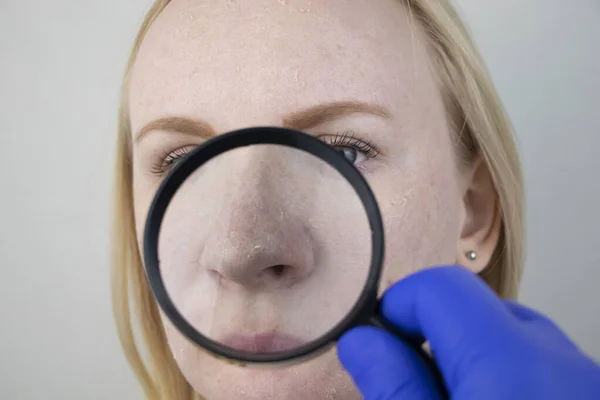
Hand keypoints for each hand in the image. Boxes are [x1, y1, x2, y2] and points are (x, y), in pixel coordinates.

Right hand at [337, 266, 599, 399]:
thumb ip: (396, 386)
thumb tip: (362, 340)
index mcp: (514, 364)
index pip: (441, 286)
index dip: (400, 308)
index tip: (381, 345)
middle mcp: (562, 360)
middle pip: (477, 309)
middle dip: (435, 339)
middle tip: (415, 387)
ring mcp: (587, 377)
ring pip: (509, 337)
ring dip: (472, 360)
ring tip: (455, 398)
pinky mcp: (593, 390)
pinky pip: (540, 362)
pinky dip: (508, 377)